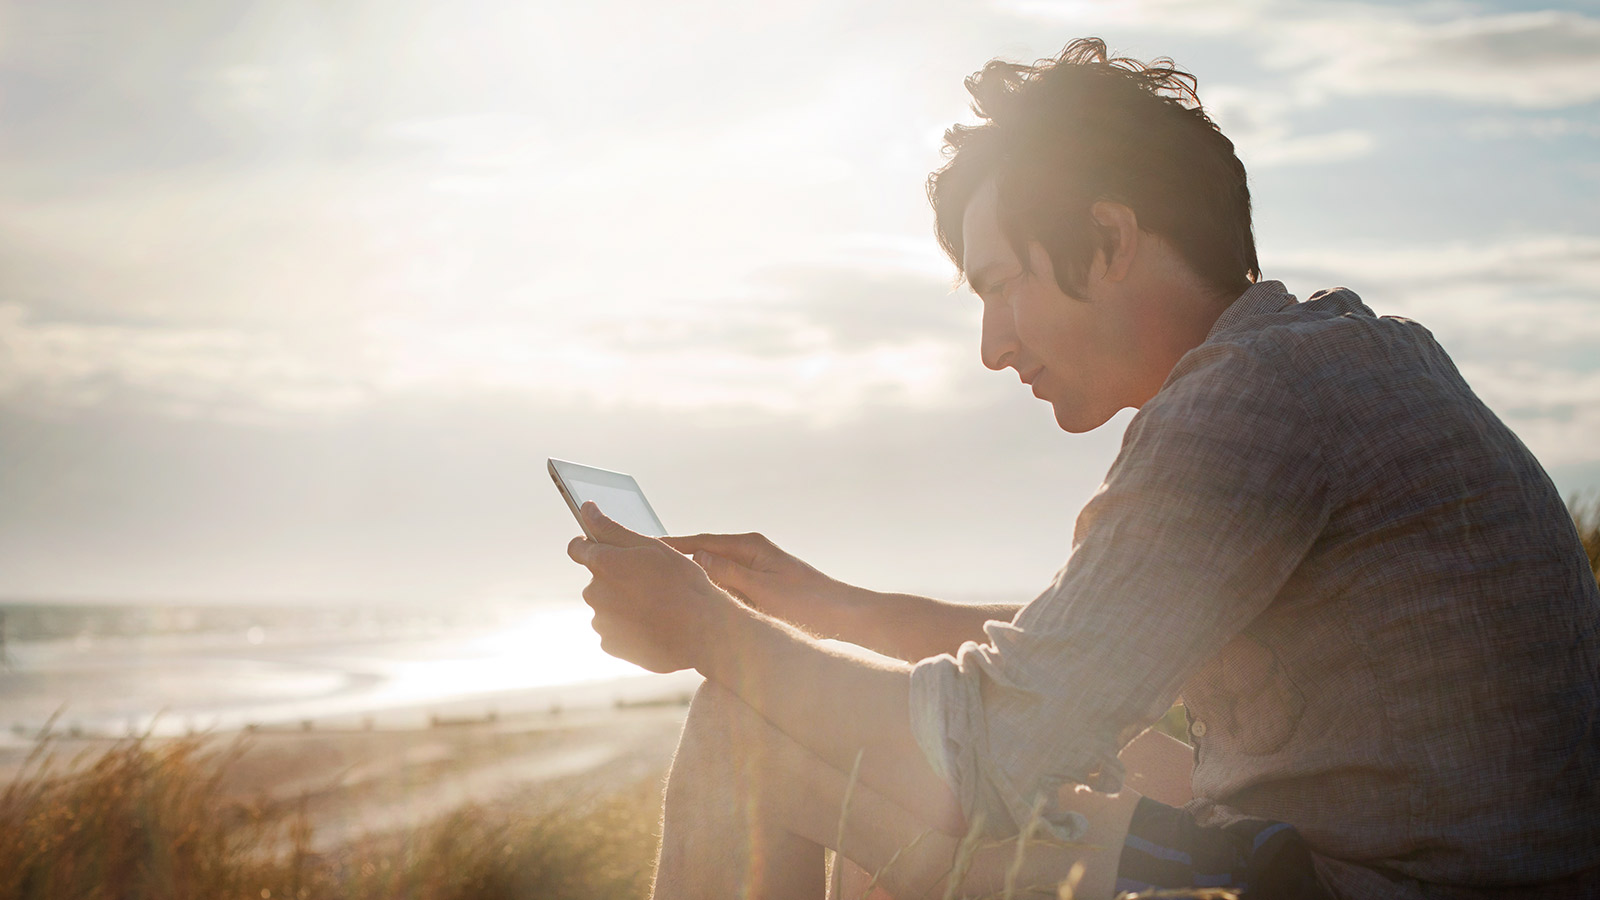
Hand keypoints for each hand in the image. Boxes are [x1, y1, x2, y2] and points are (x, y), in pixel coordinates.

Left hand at [566, 502, 735, 673]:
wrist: (701, 632)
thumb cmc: (681, 584)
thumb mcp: (651, 547)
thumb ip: (612, 528)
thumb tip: (586, 508)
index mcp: (603, 563)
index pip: (578, 548)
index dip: (589, 545)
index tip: (603, 548)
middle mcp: (594, 592)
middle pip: (598, 580)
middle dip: (617, 579)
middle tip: (650, 583)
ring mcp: (600, 621)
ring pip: (607, 606)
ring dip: (624, 604)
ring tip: (656, 607)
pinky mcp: (609, 644)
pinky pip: (614, 630)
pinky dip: (628, 627)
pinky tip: (652, 625)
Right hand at [661, 530, 857, 639]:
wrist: (843, 616)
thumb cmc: (807, 603)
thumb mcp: (762, 590)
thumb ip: (728, 575)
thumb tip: (695, 559)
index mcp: (750, 546)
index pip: (700, 541)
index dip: (671, 545)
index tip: (645, 547)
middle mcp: (750, 553)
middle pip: (703, 554)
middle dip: (676, 561)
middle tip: (644, 568)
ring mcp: (754, 570)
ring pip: (713, 573)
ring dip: (692, 580)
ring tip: (661, 586)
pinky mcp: (759, 588)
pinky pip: (725, 588)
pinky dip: (710, 594)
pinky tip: (695, 605)